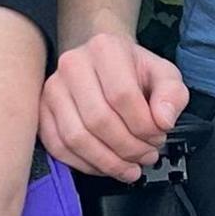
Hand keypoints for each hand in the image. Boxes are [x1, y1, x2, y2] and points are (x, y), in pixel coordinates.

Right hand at [38, 29, 188, 182]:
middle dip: (128, 148)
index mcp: (105, 49)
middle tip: (147, 155)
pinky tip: (106, 165)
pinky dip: (85, 164)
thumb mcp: (164, 73)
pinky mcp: (43, 110)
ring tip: (130, 166)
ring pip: (76, 137)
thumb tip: (163, 120)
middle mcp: (72, 64)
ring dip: (108, 161)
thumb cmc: (133, 70)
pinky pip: (58, 147)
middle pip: (98, 120)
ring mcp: (53, 88)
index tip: (159, 136)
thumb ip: (172, 94)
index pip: (122, 96)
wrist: (103, 62)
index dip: (144, 125)